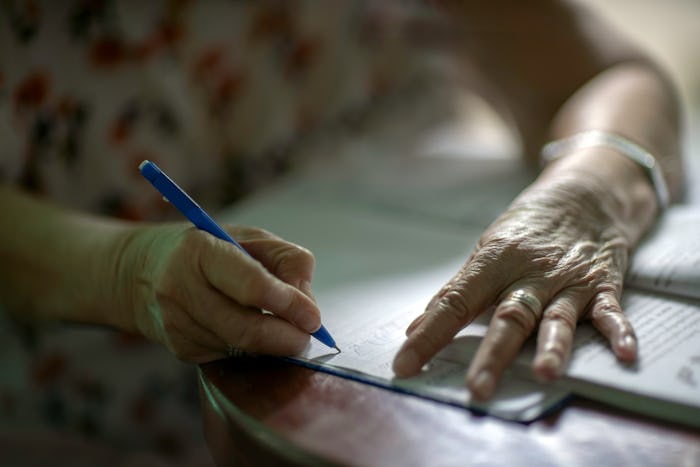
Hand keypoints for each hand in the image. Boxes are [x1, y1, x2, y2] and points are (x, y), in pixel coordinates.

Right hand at [118, 223, 319, 361]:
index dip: (288, 304)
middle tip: (308, 335)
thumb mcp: (249, 238)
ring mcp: (177, 324)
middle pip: (246, 329)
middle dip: (286, 338)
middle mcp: (181, 289)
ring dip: (272, 344)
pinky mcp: (180, 349)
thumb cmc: (209, 248)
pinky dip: (252, 348)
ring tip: (281, 326)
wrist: (143, 272)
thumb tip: (307, 304)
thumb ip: (286, 261)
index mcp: (200, 251)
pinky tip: (249, 328)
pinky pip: (231, 356)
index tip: (313, 317)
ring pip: (242, 348)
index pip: (251, 286)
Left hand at [392, 181, 637, 398]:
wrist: (583, 196)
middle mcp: (530, 273)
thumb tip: (418, 327)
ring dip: (552, 345)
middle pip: (508, 317)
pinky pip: (610, 310)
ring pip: (557, 316)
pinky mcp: (602, 284)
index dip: (429, 335)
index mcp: (493, 262)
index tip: (404, 364)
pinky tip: (624, 353)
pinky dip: (618, 331)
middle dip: (492, 354)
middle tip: (476, 388)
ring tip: (545, 372)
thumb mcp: (487, 251)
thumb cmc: (526, 230)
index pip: (454, 302)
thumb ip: (458, 291)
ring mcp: (568, 280)